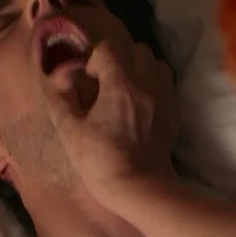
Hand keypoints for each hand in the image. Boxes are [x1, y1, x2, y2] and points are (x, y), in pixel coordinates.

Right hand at [42, 41, 178, 206]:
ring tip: (126, 89)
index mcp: (120, 85)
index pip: (109, 47)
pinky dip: (153, 84)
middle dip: (119, 59)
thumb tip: (61, 77)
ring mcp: (165, 97)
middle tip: (106, 82)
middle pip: (136, 49)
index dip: (95, 59)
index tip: (89, 80)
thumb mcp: (70, 131)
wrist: (139, 189)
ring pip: (155, 63)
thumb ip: (61, 98)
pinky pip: (166, 83)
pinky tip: (141, 104)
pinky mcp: (174, 112)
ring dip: (140, 68)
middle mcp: (147, 84)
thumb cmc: (101, 161)